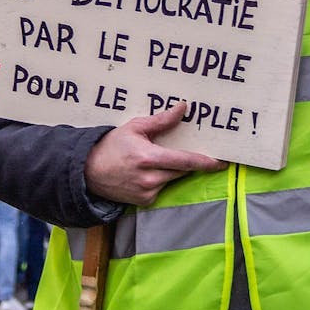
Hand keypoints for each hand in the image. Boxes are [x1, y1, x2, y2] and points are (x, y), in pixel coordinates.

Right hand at [84, 103, 225, 206]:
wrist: (88, 172)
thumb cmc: (111, 146)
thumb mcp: (134, 128)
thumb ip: (161, 120)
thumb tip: (183, 108)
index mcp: (149, 158)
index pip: (185, 161)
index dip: (206, 162)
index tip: (221, 162)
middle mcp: (150, 179)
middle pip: (182, 170)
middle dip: (186, 162)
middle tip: (182, 151)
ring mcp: (148, 193)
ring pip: (172, 179)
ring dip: (171, 169)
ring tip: (153, 159)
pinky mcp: (145, 202)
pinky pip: (162, 188)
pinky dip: (160, 179)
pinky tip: (145, 173)